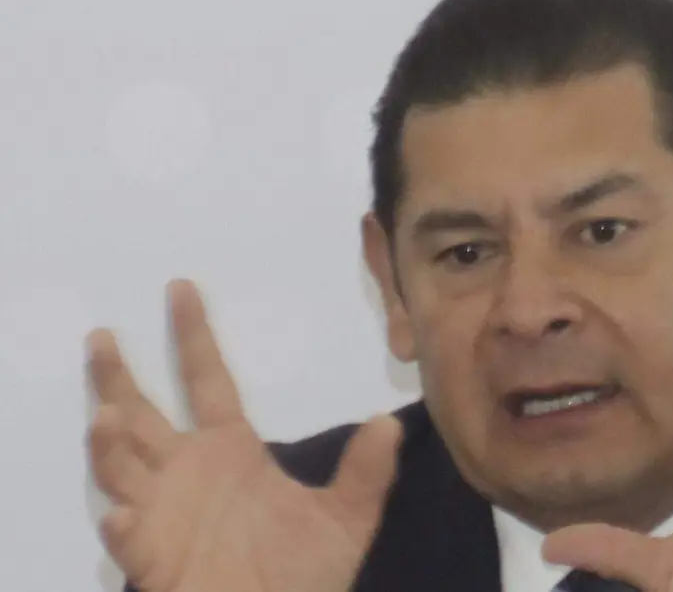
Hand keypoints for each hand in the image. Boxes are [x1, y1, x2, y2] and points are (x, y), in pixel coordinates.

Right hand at [87, 280, 401, 591]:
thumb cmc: (305, 575)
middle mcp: (187, 472)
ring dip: (109, 445)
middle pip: (142, 413)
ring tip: (107, 419)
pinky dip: (122, 526)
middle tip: (103, 336)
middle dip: (118, 376)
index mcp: (231, 451)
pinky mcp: (152, 557)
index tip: (181, 288)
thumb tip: (390, 422)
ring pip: (122, 467)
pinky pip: (129, 538)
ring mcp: (162, 512)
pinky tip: (123, 515)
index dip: (194, 335)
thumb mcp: (347, 519)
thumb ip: (365, 473)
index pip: (209, 380)